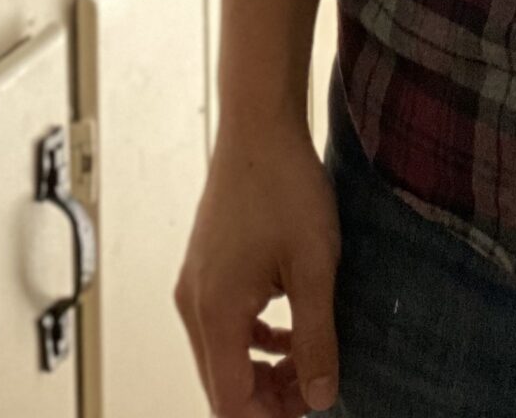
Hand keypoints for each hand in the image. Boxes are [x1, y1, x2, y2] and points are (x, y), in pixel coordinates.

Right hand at [176, 115, 341, 415]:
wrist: (258, 125)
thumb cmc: (285, 187)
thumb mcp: (314, 268)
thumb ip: (316, 339)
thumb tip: (322, 399)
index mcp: (216, 311)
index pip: (230, 404)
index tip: (313, 408)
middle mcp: (193, 303)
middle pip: (222, 385)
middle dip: (269, 400)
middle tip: (318, 387)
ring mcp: (194, 283)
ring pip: (223, 357)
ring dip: (262, 372)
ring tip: (310, 360)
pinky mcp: (204, 267)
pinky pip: (223, 327)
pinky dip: (253, 342)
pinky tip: (289, 328)